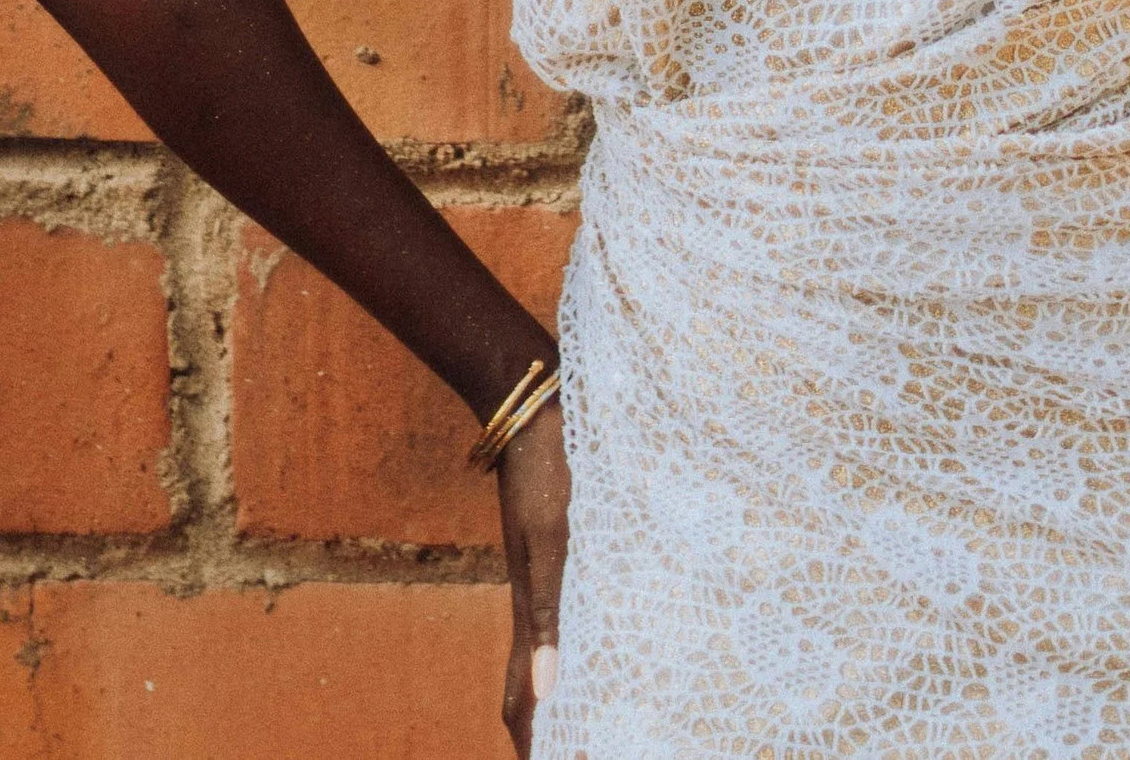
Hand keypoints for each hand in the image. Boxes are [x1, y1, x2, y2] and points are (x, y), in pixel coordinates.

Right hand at [496, 405, 570, 753]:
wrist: (531, 404)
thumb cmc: (546, 469)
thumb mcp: (551, 540)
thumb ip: (548, 611)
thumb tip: (545, 688)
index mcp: (530, 605)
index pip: (518, 697)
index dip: (532, 740)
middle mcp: (534, 595)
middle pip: (531, 681)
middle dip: (549, 722)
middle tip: (589, 742)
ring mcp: (544, 569)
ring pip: (550, 645)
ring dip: (568, 683)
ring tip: (599, 707)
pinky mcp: (558, 542)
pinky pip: (567, 607)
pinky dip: (578, 636)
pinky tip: (610, 628)